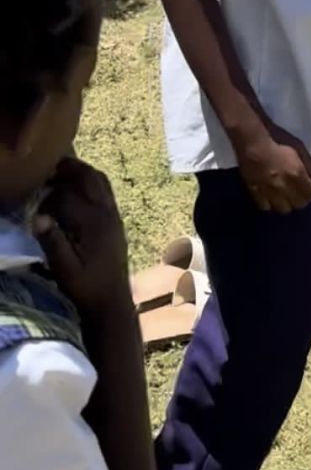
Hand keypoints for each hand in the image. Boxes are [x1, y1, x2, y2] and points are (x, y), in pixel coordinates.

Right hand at [34, 159, 129, 316]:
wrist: (112, 301)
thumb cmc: (86, 287)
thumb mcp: (64, 270)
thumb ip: (53, 243)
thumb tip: (38, 218)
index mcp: (93, 223)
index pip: (66, 196)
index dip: (47, 199)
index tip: (36, 212)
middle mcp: (107, 213)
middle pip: (88, 176)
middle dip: (66, 169)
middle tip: (45, 168)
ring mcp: (114, 214)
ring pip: (99, 180)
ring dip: (79, 172)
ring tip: (58, 174)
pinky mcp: (115, 219)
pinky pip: (104, 189)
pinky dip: (89, 182)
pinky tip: (74, 190)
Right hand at [233, 120, 310, 212]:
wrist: (251, 141)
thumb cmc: (277, 139)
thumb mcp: (298, 147)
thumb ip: (310, 164)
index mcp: (296, 174)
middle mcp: (283, 186)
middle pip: (299, 204)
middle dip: (305, 198)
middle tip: (304, 191)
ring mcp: (268, 191)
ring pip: (283, 209)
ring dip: (289, 204)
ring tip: (289, 196)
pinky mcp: (254, 192)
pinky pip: (265, 206)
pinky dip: (271, 204)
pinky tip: (272, 197)